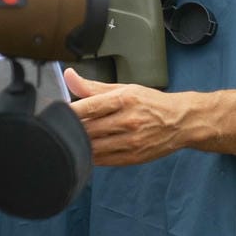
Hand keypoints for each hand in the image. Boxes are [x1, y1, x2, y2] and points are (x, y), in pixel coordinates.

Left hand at [62, 68, 191, 165]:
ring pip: (93, 146)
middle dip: (72, 128)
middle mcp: (128, 120)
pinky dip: (91, 156)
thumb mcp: (124, 88)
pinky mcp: (133, 157)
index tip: (54, 113)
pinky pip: (103, 160)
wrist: (181, 122)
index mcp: (124, 99)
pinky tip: (86, 150)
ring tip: (71, 139)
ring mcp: (131, 141)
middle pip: (88, 128)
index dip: (68, 112)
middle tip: (59, 127)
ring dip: (80, 144)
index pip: (88, 107)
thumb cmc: (151, 103)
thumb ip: (93, 87)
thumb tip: (68, 75)